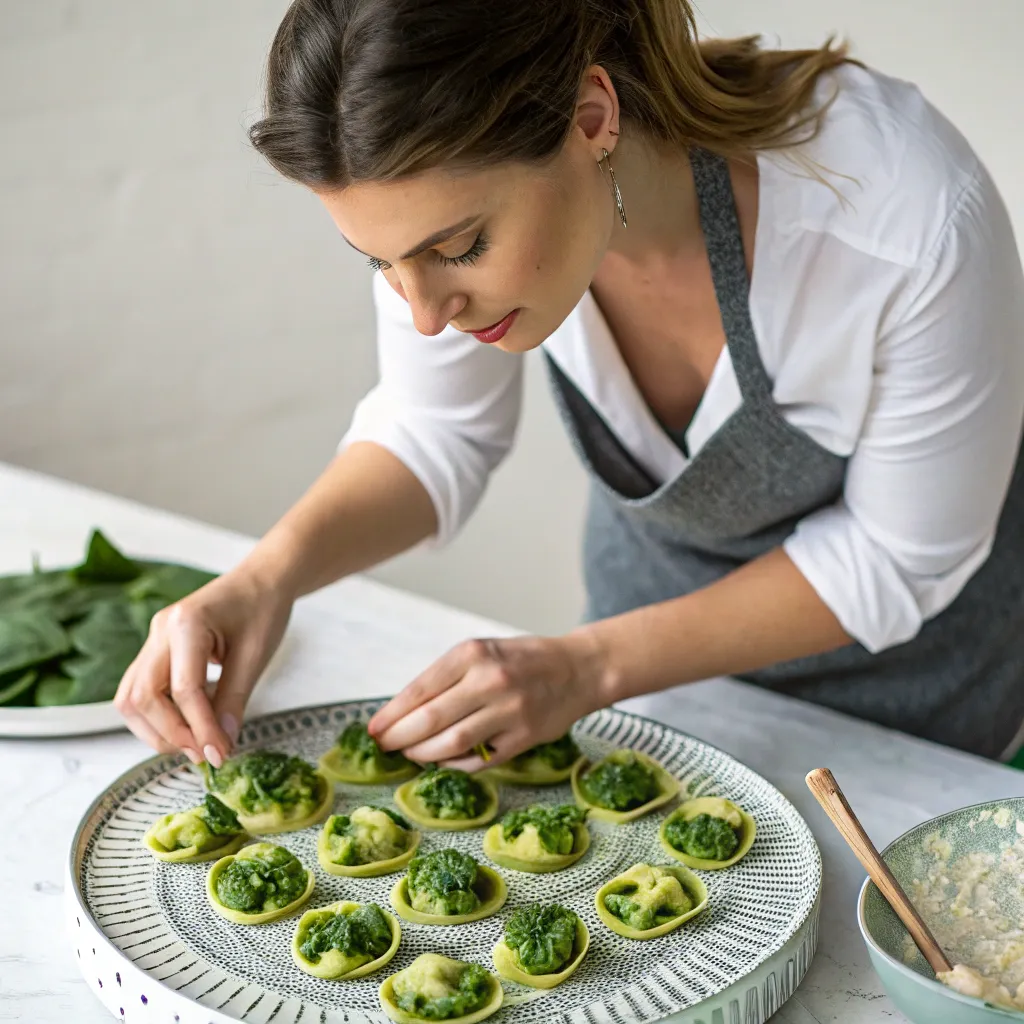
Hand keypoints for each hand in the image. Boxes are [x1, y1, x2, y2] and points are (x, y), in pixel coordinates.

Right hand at [114, 566, 292, 766]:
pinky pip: (141, 691)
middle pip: (141, 697)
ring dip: (157, 730)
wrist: (261, 581)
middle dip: (170, 734)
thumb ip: (234, 699)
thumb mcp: (257, 655)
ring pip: (131, 699)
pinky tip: (188, 725)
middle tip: (204, 754)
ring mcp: (152, 639)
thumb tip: (219, 744)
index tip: (219, 756)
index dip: (200, 729)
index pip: (183, 690)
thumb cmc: (263, 608)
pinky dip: (158, 716)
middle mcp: (159, 630)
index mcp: (187, 623)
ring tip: (195, 744)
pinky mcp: (155, 650)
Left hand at [366, 633, 609, 771]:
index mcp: (472, 654)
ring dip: (423, 754)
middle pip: (429, 720)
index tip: (374, 729)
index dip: (391, 715)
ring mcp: (509, 711)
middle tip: (384, 746)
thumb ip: (447, 679)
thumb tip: (402, 713)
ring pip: (451, 743)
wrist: (577, 669)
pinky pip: (478, 759)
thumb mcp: (482, 653)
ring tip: (410, 755)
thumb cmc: (521, 660)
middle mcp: (490, 680)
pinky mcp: (523, 737)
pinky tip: (443, 761)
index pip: (419, 690)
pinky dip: (454, 763)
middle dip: (399, 737)